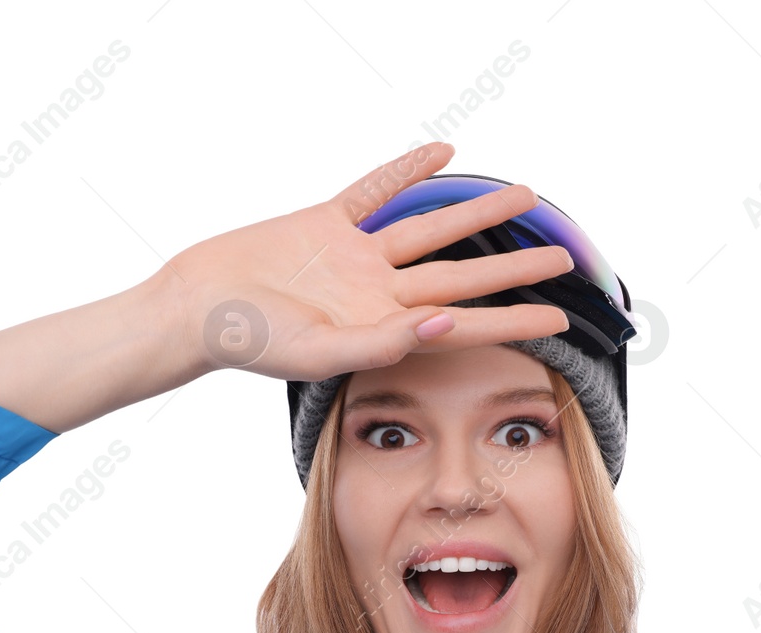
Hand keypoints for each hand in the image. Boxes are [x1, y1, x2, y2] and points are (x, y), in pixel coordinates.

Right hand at [156, 141, 574, 383]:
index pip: (464, 324)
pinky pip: (375, 192)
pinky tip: (442, 152)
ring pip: (430, 229)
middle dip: (513, 267)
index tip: (559, 319)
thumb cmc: (251, 342)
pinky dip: (406, 171)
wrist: (197, 307)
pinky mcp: (326, 225)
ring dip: (475, 211)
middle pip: (461, 274)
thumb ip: (384, 341)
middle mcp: (378, 294)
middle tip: (563, 257)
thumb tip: (445, 322)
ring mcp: (354, 258)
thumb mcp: (320, 352)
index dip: (513, 322)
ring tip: (524, 195)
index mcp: (384, 329)